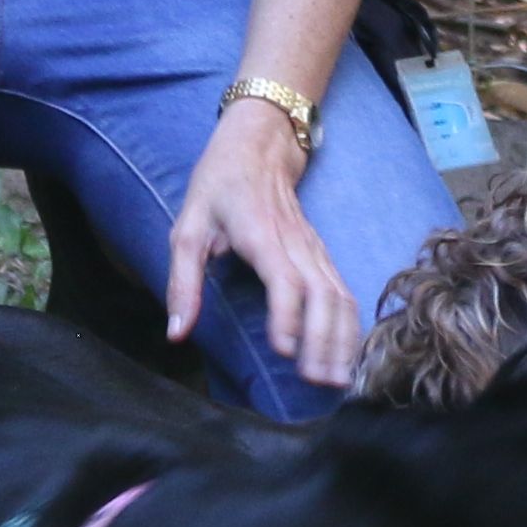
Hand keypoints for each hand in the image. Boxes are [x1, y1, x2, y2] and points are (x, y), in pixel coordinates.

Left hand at [170, 92, 360, 386]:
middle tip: (317, 383)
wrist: (260, 143)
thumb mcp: (187, 228)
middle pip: (323, 295)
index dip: (287, 315)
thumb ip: (182, 283)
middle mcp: (296, 244)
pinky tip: (347, 356)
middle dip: (324, 341)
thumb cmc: (219, 185)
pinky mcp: (322, 256)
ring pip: (341, 296)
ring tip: (338, 380)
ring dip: (343, 340)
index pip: (284, 278)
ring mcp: (315, 249)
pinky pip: (344, 293)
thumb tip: (176, 333)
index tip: (284, 351)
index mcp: (260, 235)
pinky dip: (350, 326)